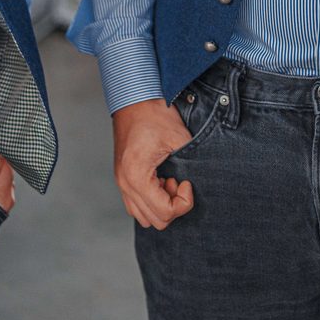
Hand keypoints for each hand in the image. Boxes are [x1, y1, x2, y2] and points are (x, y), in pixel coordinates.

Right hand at [111, 98, 195, 229]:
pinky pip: (135, 205)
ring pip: (144, 217)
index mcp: (137, 177)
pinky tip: (159, 180)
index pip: (165, 213)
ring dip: (161, 205)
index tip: (186, 181)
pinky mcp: (122, 178)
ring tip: (168, 181)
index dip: (184, 202)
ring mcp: (121, 183)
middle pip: (155, 221)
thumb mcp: (179, 138)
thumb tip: (198, 183)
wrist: (133, 98)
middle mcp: (125, 184)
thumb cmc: (154, 115)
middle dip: (173, 205)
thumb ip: (190, 164)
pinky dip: (151, 200)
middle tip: (178, 181)